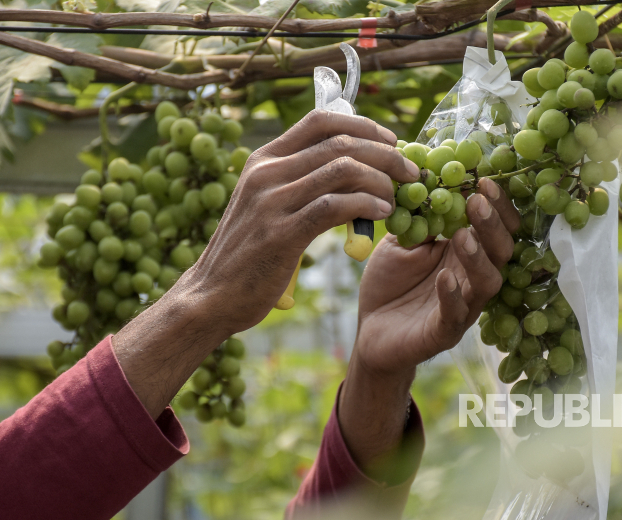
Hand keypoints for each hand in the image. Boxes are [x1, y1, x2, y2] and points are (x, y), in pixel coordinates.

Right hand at [113, 110, 418, 418]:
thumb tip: (352, 172)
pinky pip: (334, 206)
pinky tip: (382, 214)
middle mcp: (266, 172)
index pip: (320, 121)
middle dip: (385, 153)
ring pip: (342, 169)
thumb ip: (300, 184)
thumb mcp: (268, 206)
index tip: (391, 142)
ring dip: (381, 180)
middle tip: (410, 171)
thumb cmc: (249, 254)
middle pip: (340, 142)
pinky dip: (366, 205)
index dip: (364, 125)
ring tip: (398, 197)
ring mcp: (271, 201)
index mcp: (264, 159)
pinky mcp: (281, 233)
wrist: (211, 296)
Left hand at [352, 178, 519, 376]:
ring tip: (462, 236)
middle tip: (477, 201)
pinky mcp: (444, 332)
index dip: (496, 205)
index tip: (483, 180)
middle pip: (501, 251)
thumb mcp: (401, 242)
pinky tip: (443, 278)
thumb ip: (419, 219)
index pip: (495, 227)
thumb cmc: (390, 282)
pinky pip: (456, 315)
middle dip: (492, 225)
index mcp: (466, 253)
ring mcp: (463, 307)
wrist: (371, 328)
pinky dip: (452, 296)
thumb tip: (431, 183)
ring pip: (487, 283)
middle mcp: (472, 278)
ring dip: (478, 258)